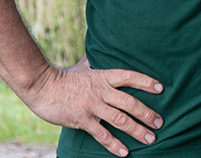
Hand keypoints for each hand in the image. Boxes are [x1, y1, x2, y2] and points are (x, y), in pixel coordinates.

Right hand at [18, 58, 163, 156]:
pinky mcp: (82, 120)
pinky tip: (124, 152)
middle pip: (130, 102)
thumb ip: (91, 63)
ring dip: (137, 130)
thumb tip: (94, 52)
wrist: (40, 86)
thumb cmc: (61, 77)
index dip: (146, 82)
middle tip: (160, 123)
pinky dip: (114, 144)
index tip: (161, 88)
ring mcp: (92, 106)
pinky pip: (102, 134)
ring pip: (120, 120)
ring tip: (150, 139)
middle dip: (147, 113)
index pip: (129, 77)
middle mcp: (101, 91)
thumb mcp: (80, 68)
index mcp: (102, 77)